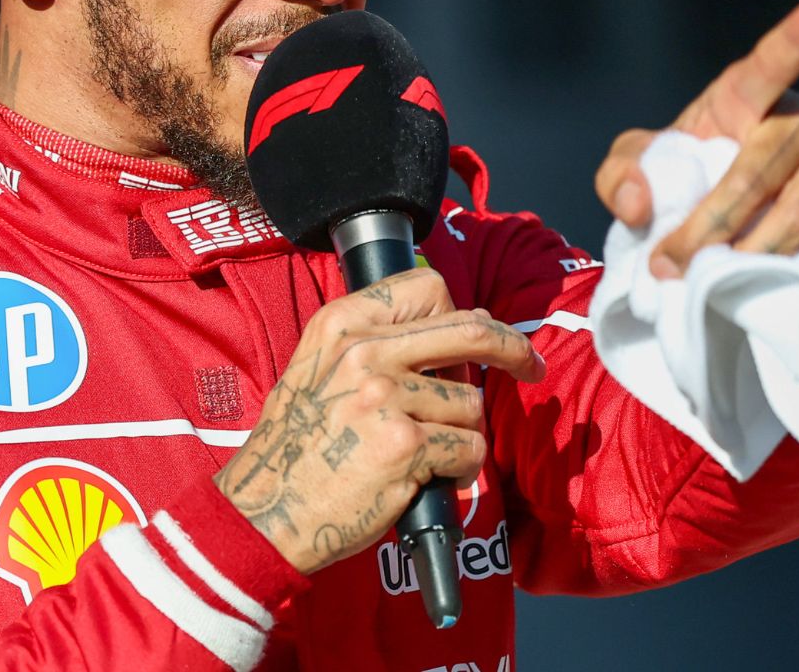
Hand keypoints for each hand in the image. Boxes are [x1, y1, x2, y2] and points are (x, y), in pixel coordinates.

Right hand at [214, 268, 544, 574]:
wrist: (268, 509)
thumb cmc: (296, 446)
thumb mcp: (317, 369)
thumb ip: (374, 343)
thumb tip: (459, 325)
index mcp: (340, 325)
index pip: (426, 289)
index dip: (460, 312)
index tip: (479, 332)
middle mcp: (364, 352)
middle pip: (471, 331)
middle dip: (513, 349)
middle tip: (530, 365)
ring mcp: (387, 397)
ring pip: (471, 404)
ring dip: (460, 434)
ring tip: (421, 453)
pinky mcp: (408, 445)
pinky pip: (469, 448)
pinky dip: (459, 469)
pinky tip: (427, 477)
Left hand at [593, 0, 798, 289]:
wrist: (725, 228)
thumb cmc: (680, 180)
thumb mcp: (631, 171)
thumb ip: (620, 176)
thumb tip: (639, 205)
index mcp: (744, 96)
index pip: (772, 61)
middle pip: (768, 162)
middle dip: (718, 219)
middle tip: (677, 262)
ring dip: (764, 245)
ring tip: (723, 280)